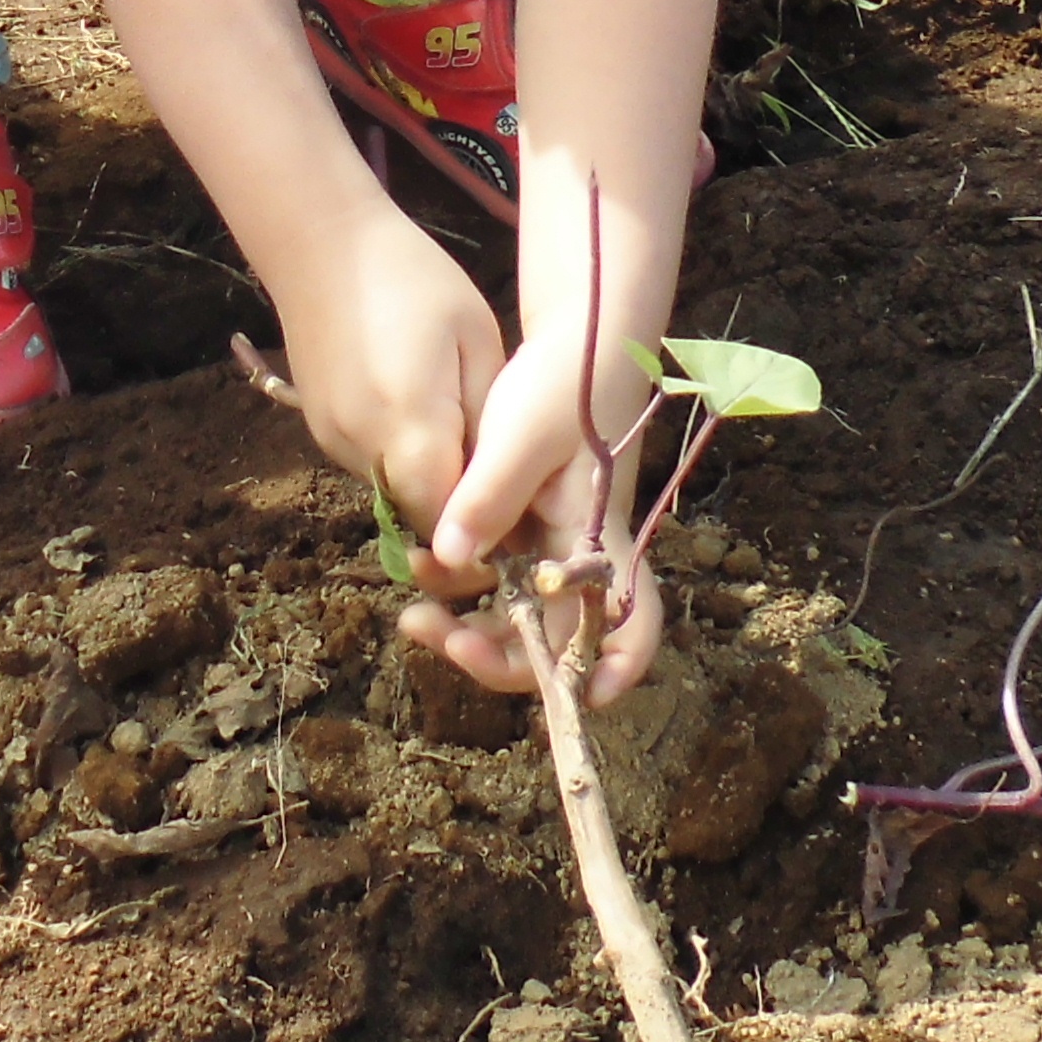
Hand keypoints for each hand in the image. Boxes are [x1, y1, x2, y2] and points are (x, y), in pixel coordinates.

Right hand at [280, 204, 507, 550]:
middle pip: (420, 513)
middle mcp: (362, 448)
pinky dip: (401, 456)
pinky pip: (372, 467)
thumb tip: (501, 484)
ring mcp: (333, 443)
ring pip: (395, 492)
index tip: (516, 501)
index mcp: (409, 425)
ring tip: (457, 419)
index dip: (484, 523)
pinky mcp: (320, 431)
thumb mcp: (477, 340)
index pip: (449, 519)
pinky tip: (419, 404)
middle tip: (495, 458)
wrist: (322, 242)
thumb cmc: (415, 278)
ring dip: (429, 477)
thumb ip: (490, 423)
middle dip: (458, 502)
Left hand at [405, 328, 675, 710]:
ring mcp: (554, 546)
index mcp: (598, 536)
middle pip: (556, 637)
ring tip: (412, 609)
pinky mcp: (527, 530)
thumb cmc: (564, 384)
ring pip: (518, 614)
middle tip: (436, 635)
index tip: (579, 698)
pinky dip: (459, 583)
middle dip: (498, 656)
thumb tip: (449, 562)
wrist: (577, 343)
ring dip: (469, 624)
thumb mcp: (520, 434)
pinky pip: (497, 577)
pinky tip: (417, 562)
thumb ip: (487, 497)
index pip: (629, 619)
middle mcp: (581, 554)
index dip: (612, 667)